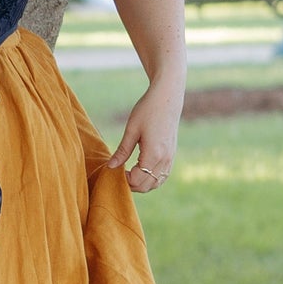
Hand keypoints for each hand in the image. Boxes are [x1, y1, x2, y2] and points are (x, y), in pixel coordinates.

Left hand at [106, 78, 178, 192]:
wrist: (167, 98)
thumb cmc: (147, 110)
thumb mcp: (131, 130)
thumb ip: (122, 151)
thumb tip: (110, 167)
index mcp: (153, 154)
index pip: (136, 180)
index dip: (123, 179)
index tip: (114, 170)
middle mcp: (164, 160)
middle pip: (146, 186)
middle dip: (131, 184)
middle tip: (119, 173)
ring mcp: (170, 158)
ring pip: (155, 183)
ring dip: (141, 183)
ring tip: (128, 172)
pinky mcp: (172, 155)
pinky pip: (162, 176)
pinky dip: (151, 178)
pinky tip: (140, 170)